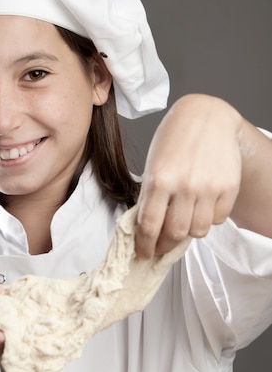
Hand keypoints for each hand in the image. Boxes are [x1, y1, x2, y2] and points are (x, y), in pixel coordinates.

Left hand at [135, 94, 242, 258]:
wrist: (206, 116)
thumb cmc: (174, 139)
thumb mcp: (153, 165)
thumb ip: (151, 196)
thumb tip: (147, 230)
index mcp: (159, 179)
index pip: (149, 225)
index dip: (145, 246)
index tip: (143, 254)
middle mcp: (184, 185)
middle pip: (174, 234)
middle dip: (164, 246)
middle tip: (160, 248)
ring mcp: (208, 187)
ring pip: (198, 231)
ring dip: (188, 232)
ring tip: (183, 222)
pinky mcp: (228, 187)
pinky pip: (218, 219)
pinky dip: (209, 219)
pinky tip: (202, 206)